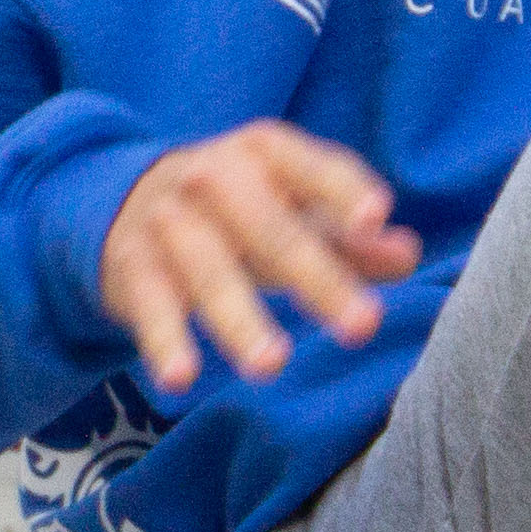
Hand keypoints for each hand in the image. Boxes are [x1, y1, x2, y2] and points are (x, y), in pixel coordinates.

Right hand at [101, 125, 420, 394]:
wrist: (123, 198)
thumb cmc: (235, 208)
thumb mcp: (289, 207)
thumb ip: (348, 234)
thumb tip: (406, 254)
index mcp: (263, 153)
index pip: (310, 167)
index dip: (342, 190)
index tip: (375, 218)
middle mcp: (212, 176)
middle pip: (271, 231)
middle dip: (317, 278)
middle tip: (363, 326)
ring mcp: (168, 220)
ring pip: (209, 272)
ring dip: (239, 319)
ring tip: (273, 365)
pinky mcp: (134, 265)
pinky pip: (151, 306)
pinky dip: (164, 341)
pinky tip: (180, 378)